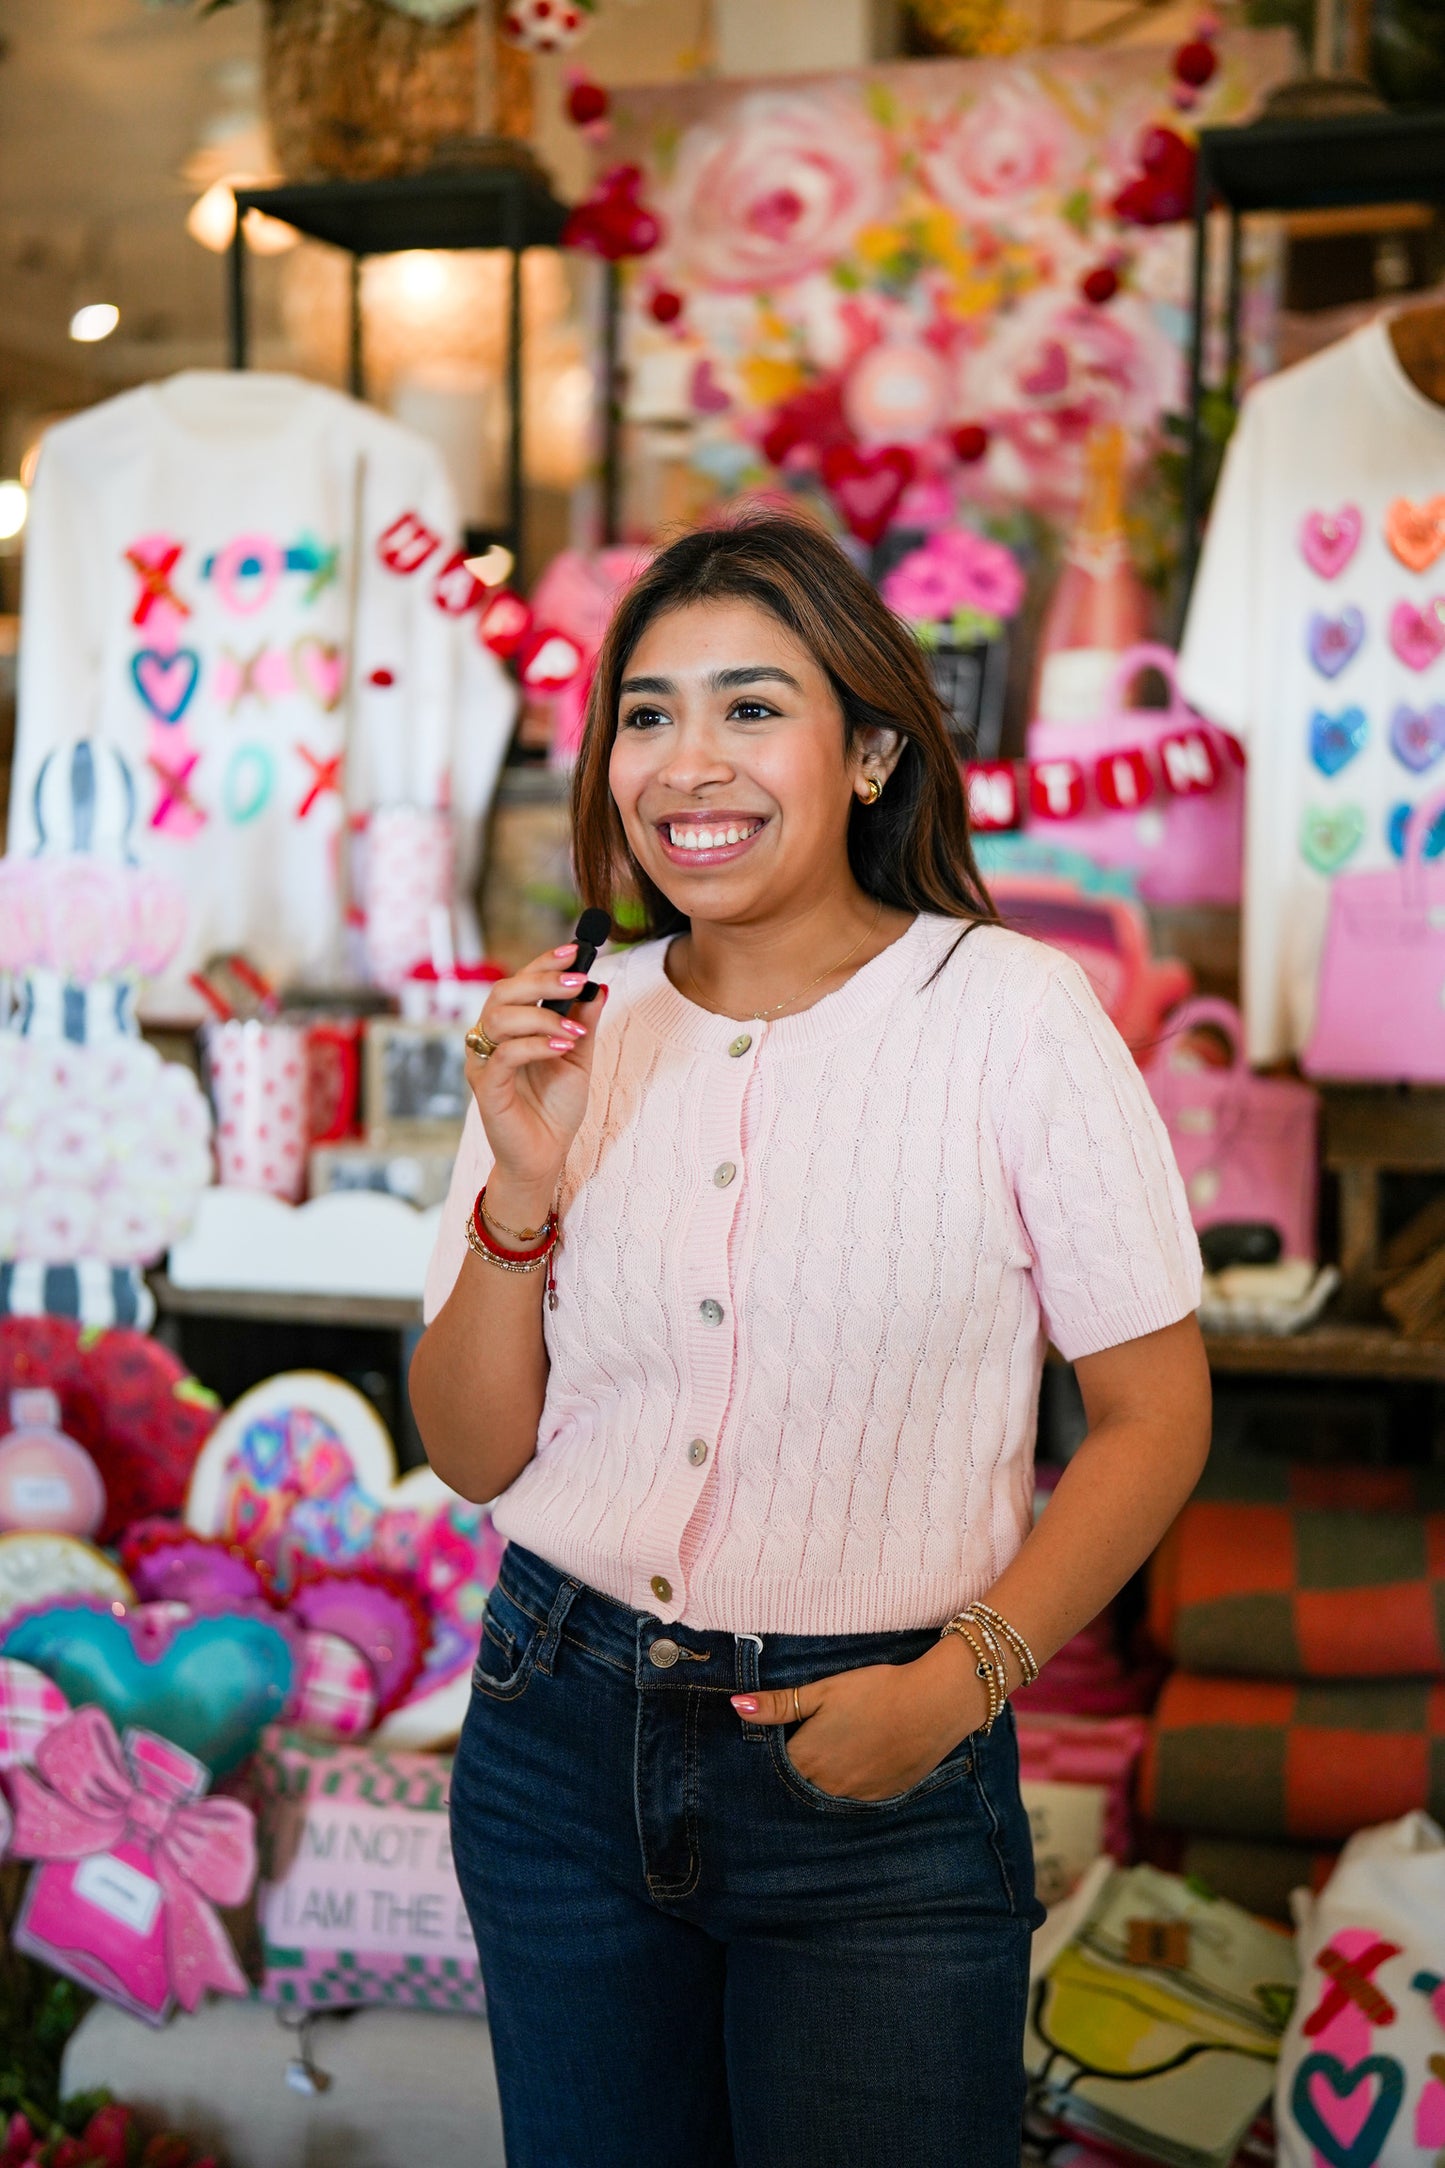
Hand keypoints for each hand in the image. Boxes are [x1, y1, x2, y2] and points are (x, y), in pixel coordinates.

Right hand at [465, 942, 608, 1199]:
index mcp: (511, 1027)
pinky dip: (535, 1046)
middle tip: (578, 979)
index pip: (520, 982)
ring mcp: (484, 1062)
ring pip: (499, 1018)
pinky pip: (504, 1056)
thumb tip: (598, 985)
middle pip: (503, 991)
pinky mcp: (485, 1088)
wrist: (546, 1156)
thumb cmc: (556, 1108)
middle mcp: (491, 1039)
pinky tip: (562, 1047)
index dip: (545, 963)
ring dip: (542, 1017)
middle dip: (542, 980)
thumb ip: (583, 1023)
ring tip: (573, 1032)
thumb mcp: (578, 1058)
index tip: (577, 949)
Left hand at [730, 1641, 988, 1801]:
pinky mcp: (882, 1797)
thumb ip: (779, 1704)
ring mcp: (856, 1796)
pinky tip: (859, 1760)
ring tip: (835, 1750)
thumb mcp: (823, 1691)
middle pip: (799, 1785)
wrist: (934, 1704)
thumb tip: (736, 1706)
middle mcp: (828, 1786)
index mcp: (808, 1759)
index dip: (772, 1754)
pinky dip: (849, 1783)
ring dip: (822, 1779)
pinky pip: (854, 1797)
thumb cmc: (875, 1691)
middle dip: (796, 1770)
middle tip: (807, 1743)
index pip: (774, 1768)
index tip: (776, 1740)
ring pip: (826, 1793)